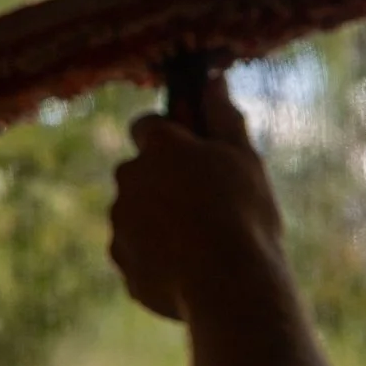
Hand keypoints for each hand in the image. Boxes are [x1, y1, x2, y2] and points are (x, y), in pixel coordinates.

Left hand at [109, 74, 285, 321]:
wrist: (228, 284)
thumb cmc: (242, 213)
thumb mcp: (245, 158)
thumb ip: (223, 116)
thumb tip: (213, 81)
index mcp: (157, 146)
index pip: (147, 125)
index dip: (171, 137)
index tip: (195, 153)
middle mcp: (128, 179)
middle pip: (140, 172)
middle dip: (164, 182)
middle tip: (207, 203)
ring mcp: (120, 224)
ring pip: (136, 214)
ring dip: (160, 221)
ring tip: (204, 243)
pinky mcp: (123, 265)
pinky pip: (138, 255)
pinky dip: (158, 259)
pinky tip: (192, 270)